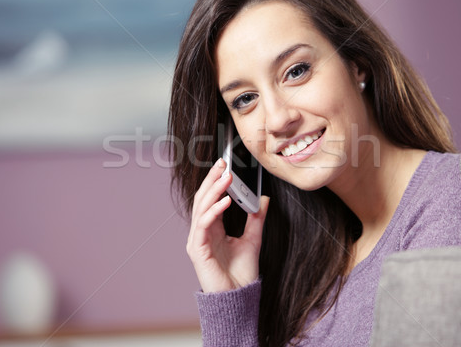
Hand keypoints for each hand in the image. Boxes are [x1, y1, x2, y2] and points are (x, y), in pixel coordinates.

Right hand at [187, 158, 268, 292]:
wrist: (238, 298)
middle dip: (211, 179)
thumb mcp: (253, 239)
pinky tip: (226, 200)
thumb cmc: (242, 273)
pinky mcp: (197, 250)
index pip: (210, 199)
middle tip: (222, 163)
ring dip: (213, 190)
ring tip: (226, 177)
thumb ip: (256, 219)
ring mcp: (197, 240)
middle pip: (202, 199)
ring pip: (201, 207)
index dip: (215, 181)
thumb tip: (262, 199)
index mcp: (212, 228)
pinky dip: (214, 210)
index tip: (225, 166)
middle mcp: (202, 232)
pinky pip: (203, 224)